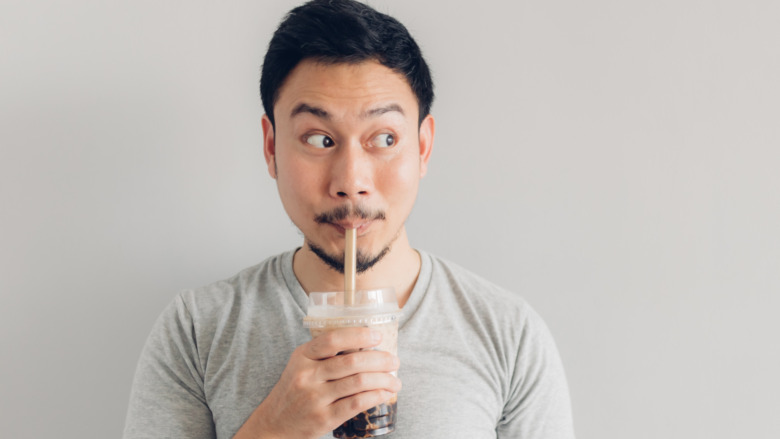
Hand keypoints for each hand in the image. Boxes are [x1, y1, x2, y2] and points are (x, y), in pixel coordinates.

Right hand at [234, 327, 400, 438]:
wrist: (274, 423)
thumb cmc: (295, 390)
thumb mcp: (301, 365)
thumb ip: (325, 354)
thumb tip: (365, 344)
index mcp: (303, 356)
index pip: (332, 340)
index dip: (358, 335)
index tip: (377, 336)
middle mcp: (307, 375)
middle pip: (351, 362)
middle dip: (380, 360)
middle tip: (394, 362)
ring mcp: (315, 398)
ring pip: (358, 382)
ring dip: (383, 380)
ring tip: (395, 380)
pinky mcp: (324, 418)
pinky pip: (356, 404)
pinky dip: (376, 397)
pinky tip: (385, 394)